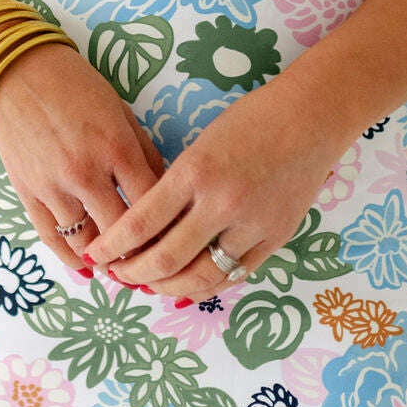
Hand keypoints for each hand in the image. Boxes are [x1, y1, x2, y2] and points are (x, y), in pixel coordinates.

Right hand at [0, 40, 166, 284]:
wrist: (19, 72)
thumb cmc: (78, 87)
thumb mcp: (122, 113)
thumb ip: (144, 154)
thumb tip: (163, 194)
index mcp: (116, 149)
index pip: (151, 206)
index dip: (167, 230)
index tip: (177, 243)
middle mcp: (85, 173)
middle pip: (120, 234)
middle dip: (140, 255)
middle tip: (155, 268)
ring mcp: (53, 186)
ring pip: (85, 244)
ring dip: (106, 263)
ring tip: (124, 273)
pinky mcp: (28, 192)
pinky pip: (51, 237)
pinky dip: (69, 259)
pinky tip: (86, 269)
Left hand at [79, 74, 350, 299]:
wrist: (310, 120)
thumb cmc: (250, 122)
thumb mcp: (200, 145)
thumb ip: (175, 187)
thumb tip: (145, 228)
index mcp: (194, 172)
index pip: (140, 224)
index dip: (111, 247)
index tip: (96, 254)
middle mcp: (221, 204)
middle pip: (165, 259)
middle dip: (133, 273)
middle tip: (117, 274)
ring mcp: (250, 226)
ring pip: (199, 278)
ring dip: (167, 287)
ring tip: (150, 283)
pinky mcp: (273, 240)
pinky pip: (232, 276)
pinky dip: (204, 285)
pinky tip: (187, 284)